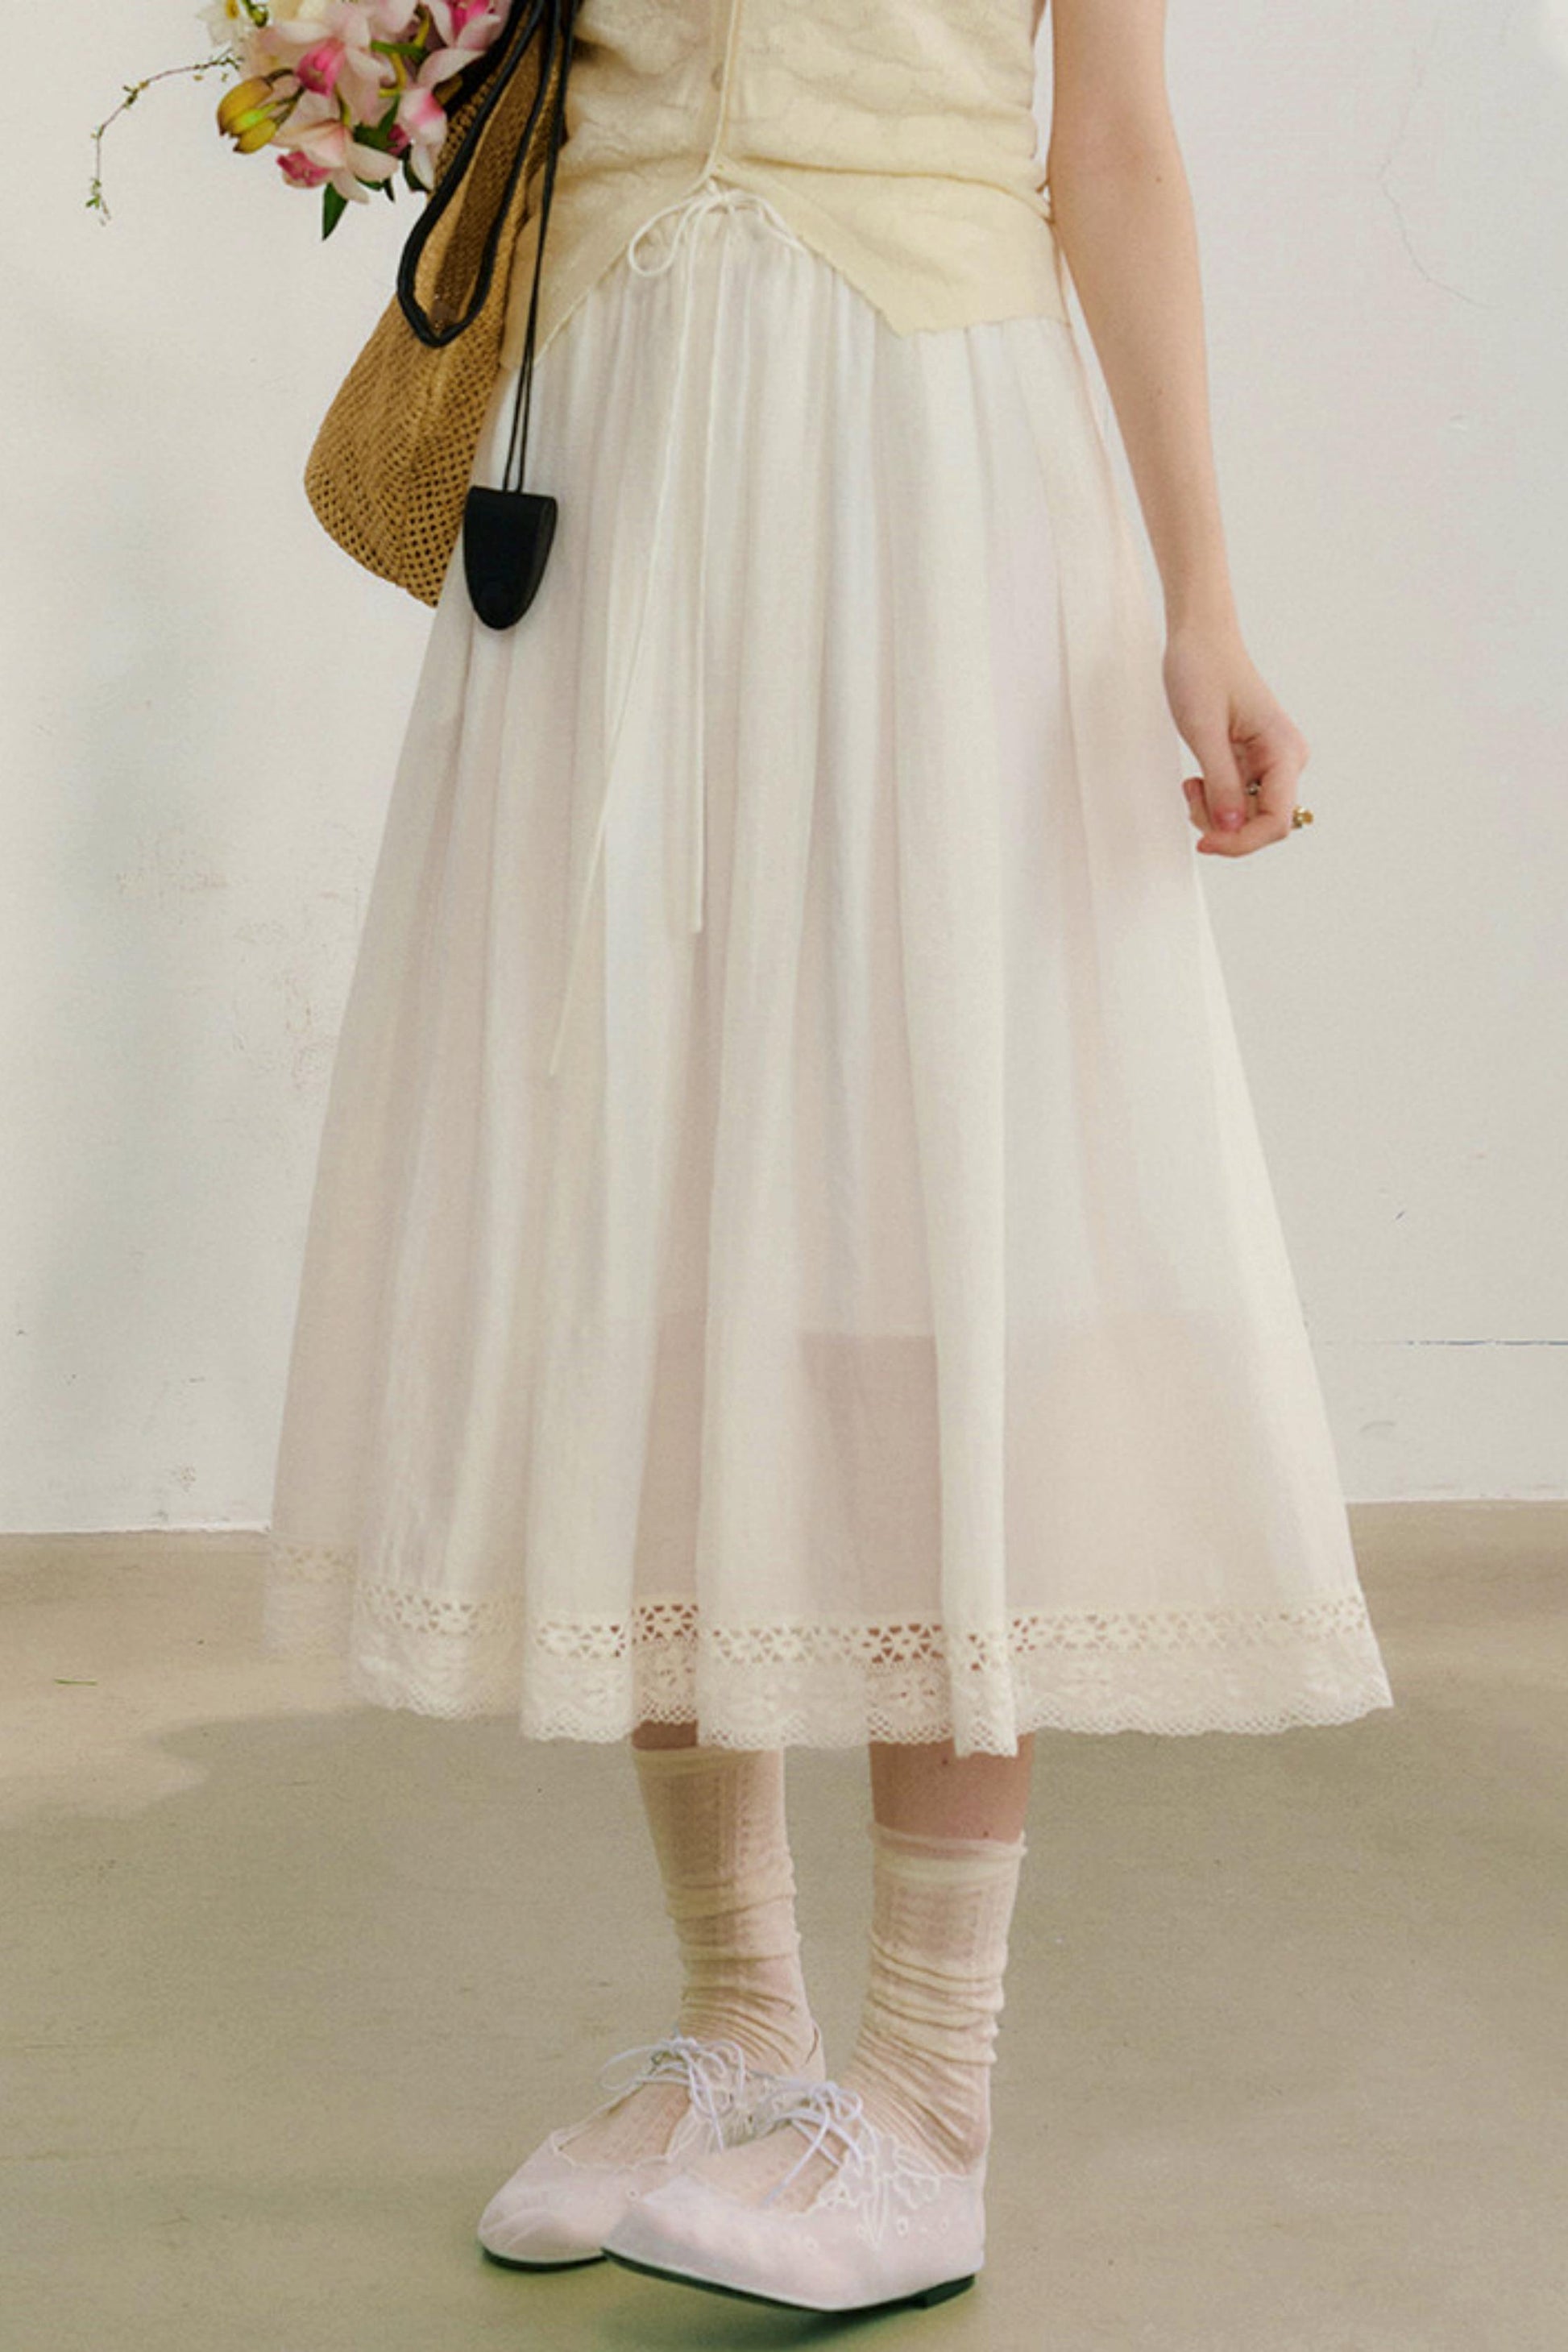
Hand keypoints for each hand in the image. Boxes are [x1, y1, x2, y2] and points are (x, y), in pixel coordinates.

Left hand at [1162, 621, 1309, 858]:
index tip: (1203, 841)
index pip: (1276, 822)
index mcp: (1284, 752)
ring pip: (1247, 817)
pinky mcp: (1253, 763)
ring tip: (1191, 781)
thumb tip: (1231, 829)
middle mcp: (1286, 761)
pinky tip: (1196, 779)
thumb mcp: (1204, 732)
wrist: (1200, 639)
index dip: (1240, 842)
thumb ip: (1220, 783)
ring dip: (1214, 813)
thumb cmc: (1202, 672)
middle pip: (1262, 825)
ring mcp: (1271, 764)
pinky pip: (1237, 801)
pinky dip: (1213, 800)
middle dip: (1222, 825)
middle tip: (1190, 794)